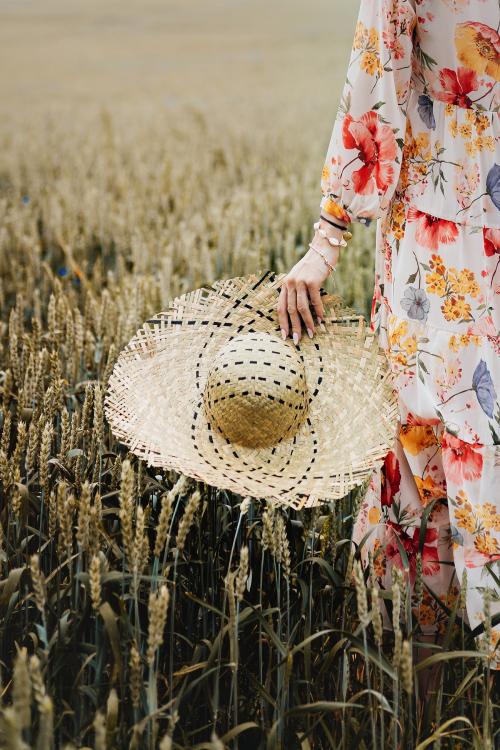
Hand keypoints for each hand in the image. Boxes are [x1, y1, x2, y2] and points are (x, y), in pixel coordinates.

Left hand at [277, 222, 343, 342]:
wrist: (323, 247)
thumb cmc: (314, 265)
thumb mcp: (300, 277)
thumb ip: (297, 291)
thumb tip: (299, 313)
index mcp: (285, 284)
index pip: (280, 307)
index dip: (282, 323)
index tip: (285, 336)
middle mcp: (290, 283)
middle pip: (289, 310)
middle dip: (294, 327)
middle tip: (297, 341)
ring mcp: (301, 281)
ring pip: (301, 308)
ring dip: (307, 322)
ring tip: (311, 333)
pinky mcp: (313, 280)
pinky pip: (315, 300)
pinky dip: (318, 312)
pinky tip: (321, 320)